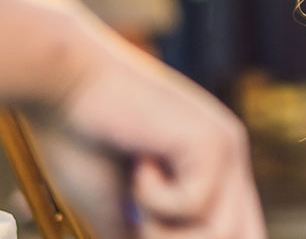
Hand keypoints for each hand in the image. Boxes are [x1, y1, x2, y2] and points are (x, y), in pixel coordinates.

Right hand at [57, 18, 264, 237]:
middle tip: (139, 221)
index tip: (146, 230)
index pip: (240, 230)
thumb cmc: (81, 141)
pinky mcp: (213, 141)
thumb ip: (147, 235)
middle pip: (241, 236)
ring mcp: (227, 147)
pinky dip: (153, 198)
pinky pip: (194, 204)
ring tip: (135, 194)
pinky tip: (139, 159)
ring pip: (222, 233)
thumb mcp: (119, 206)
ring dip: (164, 233)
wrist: (64, 83)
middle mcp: (230, 157)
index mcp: (215, 168)